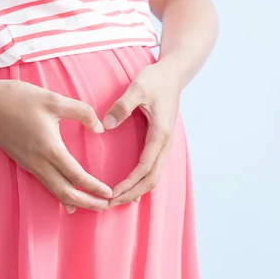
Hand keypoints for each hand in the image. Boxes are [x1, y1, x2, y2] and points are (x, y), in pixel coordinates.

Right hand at [0, 80, 111, 213]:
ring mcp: (29, 164)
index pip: (75, 175)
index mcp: (48, 147)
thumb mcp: (54, 99)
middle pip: (65, 191)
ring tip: (92, 205)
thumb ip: (81, 112)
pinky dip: (60, 194)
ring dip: (75, 200)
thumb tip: (100, 128)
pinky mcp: (23, 162)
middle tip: (106, 207)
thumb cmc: (17, 98)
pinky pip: (45, 184)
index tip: (109, 194)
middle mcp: (38, 161)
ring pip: (54, 190)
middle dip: (87, 202)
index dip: (94, 187)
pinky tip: (67, 200)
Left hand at [103, 60, 181, 205]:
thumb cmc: (155, 79)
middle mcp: (165, 143)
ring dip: (137, 190)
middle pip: (152, 179)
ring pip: (154, 176)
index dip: (129, 183)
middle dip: (132, 194)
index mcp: (160, 134)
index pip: (145, 167)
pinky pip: (153, 168)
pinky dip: (142, 181)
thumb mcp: (137, 88)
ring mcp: (165, 143)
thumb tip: (106, 125)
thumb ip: (122, 106)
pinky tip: (129, 187)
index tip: (112, 194)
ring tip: (117, 200)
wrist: (174, 73)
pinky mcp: (161, 141)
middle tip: (109, 205)